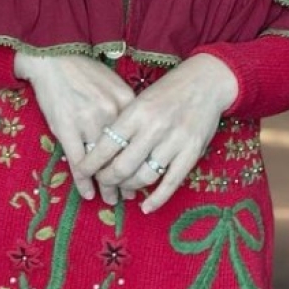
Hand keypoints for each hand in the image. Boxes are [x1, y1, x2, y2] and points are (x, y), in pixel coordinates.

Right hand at [13, 51, 135, 202]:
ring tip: (112, 200)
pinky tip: (88, 194)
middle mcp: (110, 113)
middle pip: (123, 154)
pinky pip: (78, 163)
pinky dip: (84, 182)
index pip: (138, 139)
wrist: (53, 58)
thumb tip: (135, 133)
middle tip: (130, 195)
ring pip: (102, 163)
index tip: (144, 174)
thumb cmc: (84, 69)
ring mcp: (88, 122)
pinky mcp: (66, 129)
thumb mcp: (113, 82)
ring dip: (107, 186)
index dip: (141, 160)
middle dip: (127, 179)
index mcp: (126, 101)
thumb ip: (125, 106)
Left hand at [76, 55, 238, 213]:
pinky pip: (171, 183)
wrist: (205, 81)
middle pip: (122, 167)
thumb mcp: (140, 99)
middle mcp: (154, 127)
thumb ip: (123, 123)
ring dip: (130, 187)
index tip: (83, 172)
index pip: (106, 146)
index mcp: (136, 112)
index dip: (91, 164)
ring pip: (145, 177)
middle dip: (108, 180)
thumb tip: (100, 152)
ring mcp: (175, 141)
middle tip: (103, 182)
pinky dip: (157, 199)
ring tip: (123, 188)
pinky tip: (146, 207)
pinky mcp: (192, 153)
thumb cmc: (167, 90)